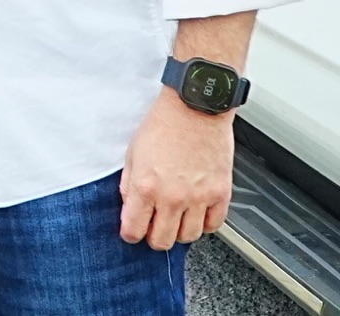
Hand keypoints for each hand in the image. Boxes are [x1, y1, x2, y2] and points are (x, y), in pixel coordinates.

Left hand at [119, 88, 234, 249]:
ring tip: (174, 219)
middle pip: (162, 241)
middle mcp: (172, 197)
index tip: (131, 232)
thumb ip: (129, 183)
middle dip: (153, 238)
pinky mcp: (221, 194)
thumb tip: (130, 205)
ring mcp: (199, 198)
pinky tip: (196, 214)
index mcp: (146, 186)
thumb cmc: (163, 124)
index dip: (130, 234)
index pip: (134, 229)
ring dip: (179, 232)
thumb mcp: (132, 152)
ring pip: (188, 237)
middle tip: (152, 228)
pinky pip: (213, 225)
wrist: (195, 109)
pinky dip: (204, 224)